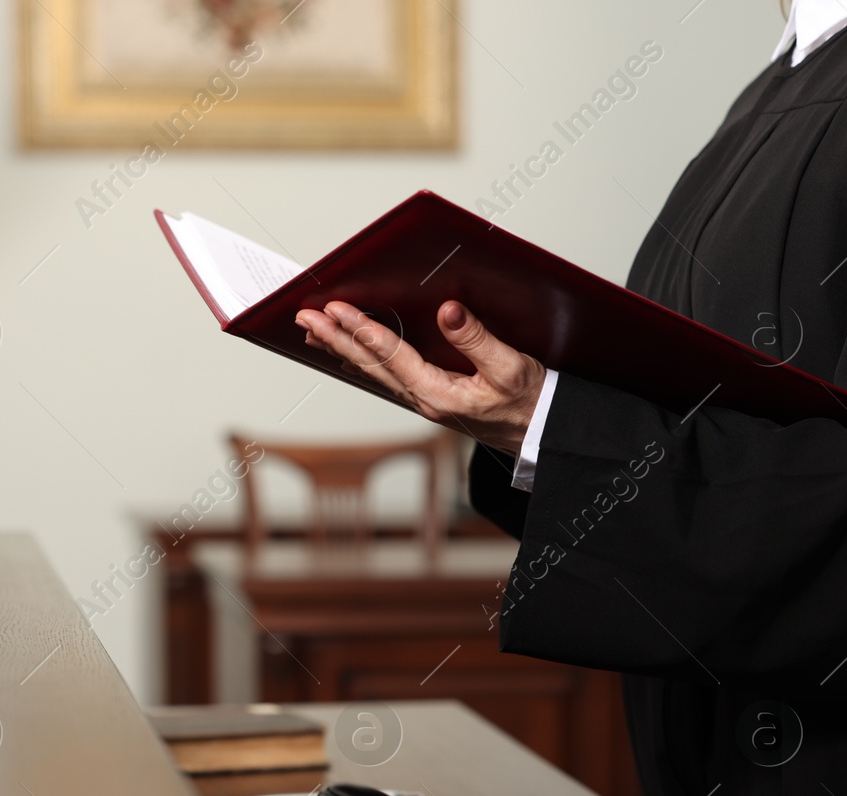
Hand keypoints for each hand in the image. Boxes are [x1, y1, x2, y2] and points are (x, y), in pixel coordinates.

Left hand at [296, 300, 545, 455]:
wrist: (541, 435)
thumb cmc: (530, 403)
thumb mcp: (511, 368)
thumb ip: (478, 340)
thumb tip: (448, 311)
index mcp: (440, 394)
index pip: (392, 355)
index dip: (362, 329)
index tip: (335, 308)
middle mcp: (424, 400)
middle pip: (370, 365)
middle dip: (336, 338)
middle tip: (304, 316)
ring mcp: (424, 402)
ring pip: (373, 372)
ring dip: (342, 349)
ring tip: (314, 332)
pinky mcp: (430, 398)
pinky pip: (386, 378)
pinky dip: (363, 361)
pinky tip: (351, 353)